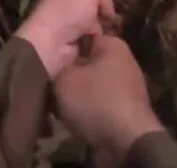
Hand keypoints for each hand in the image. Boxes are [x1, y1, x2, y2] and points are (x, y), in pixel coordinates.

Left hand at [15, 0, 116, 78]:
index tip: (109, 8)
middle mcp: (58, 7)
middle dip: (100, 17)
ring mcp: (61, 29)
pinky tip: (102, 46)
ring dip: (99, 33)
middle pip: (87, 10)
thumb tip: (107, 12)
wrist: (52, 43)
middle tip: (113, 23)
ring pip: (88, 29)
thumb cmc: (68, 9)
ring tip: (110, 35)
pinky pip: (87, 45)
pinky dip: (94, 46)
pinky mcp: (66, 48)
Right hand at [53, 34, 162, 158]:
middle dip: (70, 73)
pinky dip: (87, 110)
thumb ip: (58, 65)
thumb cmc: (95, 100)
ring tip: (60, 104)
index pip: (84, 34)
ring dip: (77, 94)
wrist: (126, 142)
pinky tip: (74, 118)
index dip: (65, 44)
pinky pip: (99, 103)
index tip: (50, 55)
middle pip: (87, 62)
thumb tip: (58, 64)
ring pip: (92, 84)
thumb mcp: (65, 79)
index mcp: (112, 45)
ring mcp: (126, 86)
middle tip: (52, 83)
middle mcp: (123, 61)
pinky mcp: (125, 109)